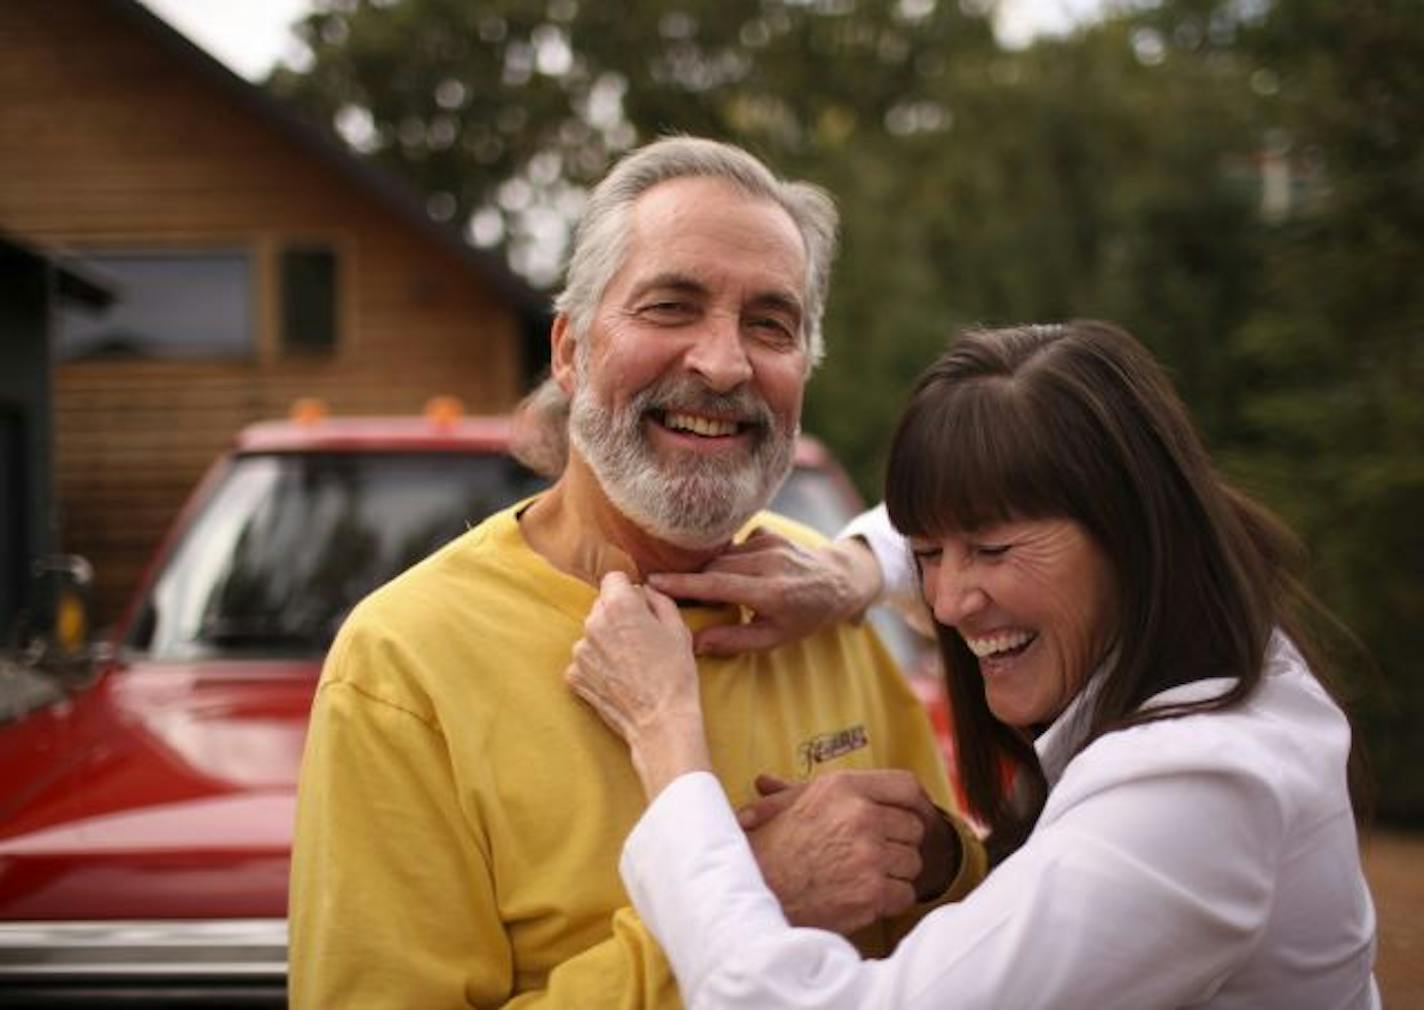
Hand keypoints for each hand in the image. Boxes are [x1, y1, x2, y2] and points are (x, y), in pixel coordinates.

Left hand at [566, 572, 710, 796]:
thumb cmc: (675, 674)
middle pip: (602, 606)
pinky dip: (598, 666)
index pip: (614, 578)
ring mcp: (580, 651)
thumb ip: (659, 599)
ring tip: (631, 664)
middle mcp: (593, 623)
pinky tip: (618, 679)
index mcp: (620, 605)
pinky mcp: (574, 675)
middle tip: (641, 639)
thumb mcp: (678, 628)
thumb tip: (645, 590)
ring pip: (593, 633)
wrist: (660, 722)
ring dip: (607, 641)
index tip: (640, 606)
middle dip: (618, 615)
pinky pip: (585, 660)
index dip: (629, 590)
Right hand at [646, 530, 882, 655]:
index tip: (654, 583)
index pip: (717, 584)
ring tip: (710, 590)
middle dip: (693, 581)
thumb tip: (694, 643)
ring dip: (711, 572)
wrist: (839, 583)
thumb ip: (734, 641)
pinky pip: (736, 545)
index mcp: (772, 592)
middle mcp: (771, 563)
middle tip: (678, 598)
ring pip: (723, 556)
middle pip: (714, 568)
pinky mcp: (770, 533)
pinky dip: (729, 560)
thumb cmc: (806, 617)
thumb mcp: (775, 638)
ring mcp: (771, 544)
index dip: (683, 584)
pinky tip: (739, 573)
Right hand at [736, 770, 934, 933]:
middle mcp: (860, 816)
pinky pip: (905, 894)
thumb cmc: (766, 849)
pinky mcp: (872, 892)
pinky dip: (890, 900)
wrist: (755, 894)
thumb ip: (793, 790)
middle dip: (898, 843)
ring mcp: (869, 855)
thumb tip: (769, 780)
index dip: (916, 803)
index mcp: (843, 787)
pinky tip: (864, 898)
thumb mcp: (780, 808)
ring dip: (894, 874)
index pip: (905, 786)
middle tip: (876, 855)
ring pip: (912, 863)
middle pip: (913, 828)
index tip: (915, 815)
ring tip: (863, 877)